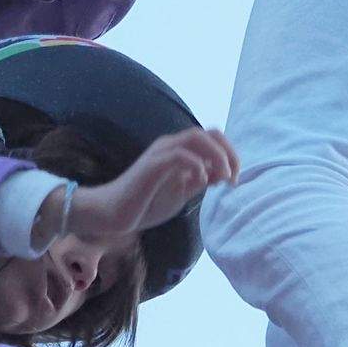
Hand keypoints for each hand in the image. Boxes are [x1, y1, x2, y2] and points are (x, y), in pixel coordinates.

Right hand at [66, 128, 239, 247]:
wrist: (113, 214)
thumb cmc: (144, 204)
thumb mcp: (181, 193)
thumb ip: (199, 180)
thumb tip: (223, 172)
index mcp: (177, 150)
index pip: (211, 138)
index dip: (230, 154)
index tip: (234, 180)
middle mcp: (169, 145)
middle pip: (208, 132)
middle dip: (229, 152)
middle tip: (234, 178)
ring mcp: (160, 153)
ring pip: (197, 137)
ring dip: (217, 156)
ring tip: (225, 177)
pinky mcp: (152, 166)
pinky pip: (180, 155)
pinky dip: (197, 165)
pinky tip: (200, 182)